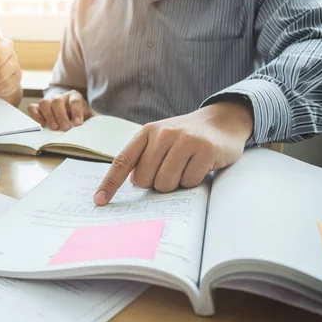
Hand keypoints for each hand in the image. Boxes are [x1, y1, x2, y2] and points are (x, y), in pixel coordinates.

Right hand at [28, 90, 91, 130]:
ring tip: (54, 128)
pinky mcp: (38, 107)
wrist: (68, 111)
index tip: (78, 124)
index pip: (75, 101)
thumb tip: (98, 127)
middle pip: (57, 102)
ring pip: (44, 103)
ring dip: (49, 116)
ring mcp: (48, 101)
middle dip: (61, 116)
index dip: (77, 112)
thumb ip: (92, 120)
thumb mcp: (88, 116)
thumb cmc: (79, 116)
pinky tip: (41, 125)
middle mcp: (60, 97)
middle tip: (65, 128)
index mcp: (74, 97)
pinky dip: (35, 116)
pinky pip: (33, 108)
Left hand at [93, 101, 253, 204]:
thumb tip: (131, 182)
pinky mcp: (205, 149)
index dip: (109, 183)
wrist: (222, 121)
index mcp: (147, 132)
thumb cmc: (185, 137)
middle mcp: (163, 133)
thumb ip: (143, 158)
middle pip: (144, 180)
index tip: (99, 200)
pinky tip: (199, 165)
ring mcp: (185, 140)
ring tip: (185, 167)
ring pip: (165, 184)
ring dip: (175, 184)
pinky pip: (189, 182)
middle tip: (169, 170)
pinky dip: (193, 181)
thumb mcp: (160, 140)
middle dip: (155, 184)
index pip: (122, 161)